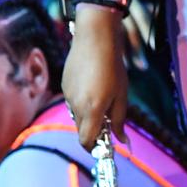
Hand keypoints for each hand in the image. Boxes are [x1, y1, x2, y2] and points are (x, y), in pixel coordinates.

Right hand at [61, 4, 128, 151]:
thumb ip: (120, 119)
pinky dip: (82, 102)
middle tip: (108, 119)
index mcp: (92, 109)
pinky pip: (72, 102)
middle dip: (93, 130)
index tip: (105, 145)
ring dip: (88, 115)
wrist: (95, 39)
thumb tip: (122, 140)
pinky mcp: (64, 86)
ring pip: (76, 116)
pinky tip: (93, 85)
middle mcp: (76, 106)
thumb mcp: (121, 94)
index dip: (95, 147)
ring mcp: (68, 96)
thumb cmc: (113, 66)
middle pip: (82, 130)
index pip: (87, 141)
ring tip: (102, 95)